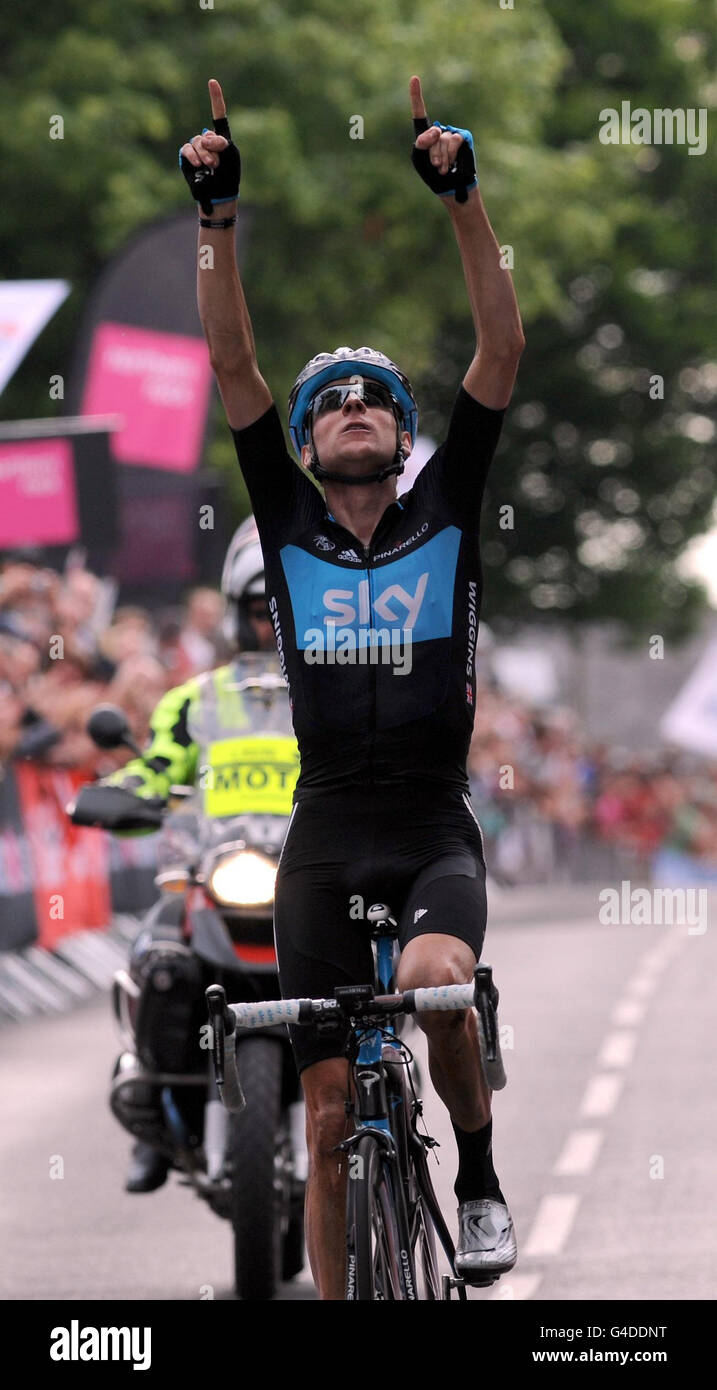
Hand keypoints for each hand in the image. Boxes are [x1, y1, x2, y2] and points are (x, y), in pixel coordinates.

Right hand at [179, 79, 240, 215]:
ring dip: (204, 154)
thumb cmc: (228, 176)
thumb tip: (203, 138)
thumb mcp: (230, 156)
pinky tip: (197, 164)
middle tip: (217, 163)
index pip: (218, 115)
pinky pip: (187, 149)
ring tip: (210, 166)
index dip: (216, 98)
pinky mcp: (187, 157)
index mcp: (221, 138)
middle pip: (207, 134)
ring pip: (196, 142)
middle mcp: (208, 140)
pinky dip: (192, 155)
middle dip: (212, 148)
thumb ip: (221, 143)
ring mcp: (197, 148)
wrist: (218, 194)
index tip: (212, 81)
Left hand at [409, 75, 477, 204]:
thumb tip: (436, 130)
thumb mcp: (419, 160)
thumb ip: (421, 143)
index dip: (416, 96)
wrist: (451, 188)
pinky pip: (454, 140)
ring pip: (443, 139)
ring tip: (443, 168)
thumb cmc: (433, 176)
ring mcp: (451, 133)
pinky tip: (452, 164)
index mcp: (425, 135)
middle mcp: (439, 131)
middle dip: (431, 152)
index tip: (414, 78)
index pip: (419, 113)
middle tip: (435, 165)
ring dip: (442, 157)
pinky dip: (451, 153)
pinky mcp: (463, 138)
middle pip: (431, 133)